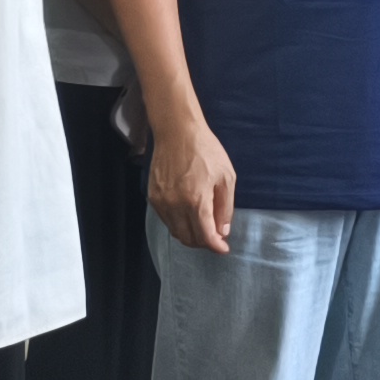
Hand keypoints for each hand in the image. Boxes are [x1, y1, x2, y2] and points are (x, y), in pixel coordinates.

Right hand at [148, 114, 236, 254]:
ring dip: (190, 235)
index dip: (216, 246)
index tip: (223, 248)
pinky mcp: (153, 197)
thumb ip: (225, 207)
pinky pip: (166, 220)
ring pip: (176, 232)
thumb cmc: (206, 150)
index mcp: (196, 200)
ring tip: (202, 226)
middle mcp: (176, 205)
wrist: (176, 131)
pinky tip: (188, 214)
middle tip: (214, 236)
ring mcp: (162, 202)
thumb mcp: (226, 176)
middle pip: (189, 238)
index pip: (205, 236)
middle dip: (204, 242)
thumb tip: (223, 231)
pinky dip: (178, 223)